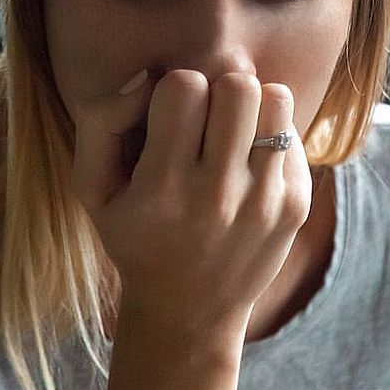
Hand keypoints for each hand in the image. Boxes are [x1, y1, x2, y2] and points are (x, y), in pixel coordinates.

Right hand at [71, 69, 311, 389]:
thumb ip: (101, 123)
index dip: (175, 89)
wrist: (188, 312)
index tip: (169, 116)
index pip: (184, 86)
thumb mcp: (94, 189)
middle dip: (218, 89)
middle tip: (205, 117)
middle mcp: (218, 196)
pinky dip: (270, 135)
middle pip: (238, 85)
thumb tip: (145, 76)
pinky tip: (248, 163)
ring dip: (251, 105)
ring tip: (231, 130)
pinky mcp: (296, 205)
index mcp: (162, 189)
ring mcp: (265, 201)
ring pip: (276, 100)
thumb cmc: (135, 236)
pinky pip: (292, 133)